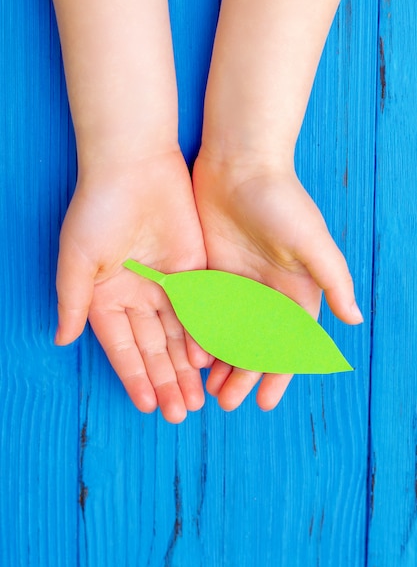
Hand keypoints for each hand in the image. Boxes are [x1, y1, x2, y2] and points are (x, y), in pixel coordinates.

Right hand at [56, 150, 210, 422]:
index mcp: (106, 296)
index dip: (134, 376)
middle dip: (165, 380)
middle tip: (180, 413)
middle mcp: (137, 295)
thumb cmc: (98, 208)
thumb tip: (62, 339)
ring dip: (186, 366)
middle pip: (154, 347)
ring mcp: (167, 283)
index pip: (123, 347)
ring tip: (197, 399)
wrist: (135, 165)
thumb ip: (74, 300)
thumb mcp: (77, 258)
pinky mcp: (193, 269)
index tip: (148, 405)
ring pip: (180, 334)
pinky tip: (212, 360)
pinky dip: (206, 334)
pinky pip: (201, 308)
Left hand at [192, 149, 361, 411]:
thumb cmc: (281, 200)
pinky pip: (205, 312)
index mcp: (295, 291)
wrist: (240, 163)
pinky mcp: (211, 272)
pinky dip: (200, 335)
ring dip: (221, 361)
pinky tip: (189, 354)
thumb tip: (354, 319)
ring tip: (207, 389)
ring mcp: (237, 284)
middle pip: (255, 344)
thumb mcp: (311, 240)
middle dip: (243, 375)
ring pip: (228, 334)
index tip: (265, 403)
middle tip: (225, 402)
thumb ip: (333, 279)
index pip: (287, 343)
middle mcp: (266, 292)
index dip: (277, 374)